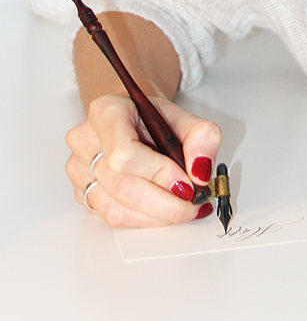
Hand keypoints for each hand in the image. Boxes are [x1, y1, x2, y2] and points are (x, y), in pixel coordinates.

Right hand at [65, 93, 222, 226]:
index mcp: (106, 112)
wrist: (133, 118)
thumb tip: (201, 172)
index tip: (186, 183)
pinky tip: (164, 210)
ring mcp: (78, 168)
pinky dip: (145, 219)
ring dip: (157, 216)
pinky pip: (113, 217)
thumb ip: (202, 137)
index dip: (157, 173)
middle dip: (165, 203)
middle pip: (122, 187)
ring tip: (184, 208)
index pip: (124, 154)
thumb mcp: (184, 116)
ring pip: (117, 209)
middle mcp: (85, 140)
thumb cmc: (152, 118)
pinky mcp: (81, 192)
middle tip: (194, 203)